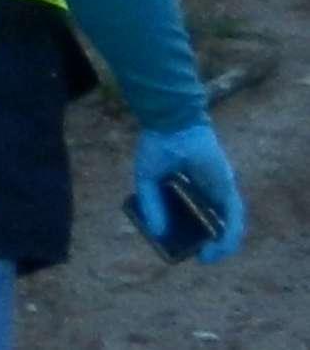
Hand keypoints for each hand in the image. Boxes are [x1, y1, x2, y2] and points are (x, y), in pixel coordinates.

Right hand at [134, 123, 244, 262]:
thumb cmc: (158, 146)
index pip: (195, 214)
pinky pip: (234, 217)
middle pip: (213, 222)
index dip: (190, 231)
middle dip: (206, 241)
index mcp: (189, 186)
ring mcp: (219, 190)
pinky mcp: (227, 188)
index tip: (179, 244)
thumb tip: (157, 233)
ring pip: (228, 224)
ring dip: (222, 245)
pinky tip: (217, 248)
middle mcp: (207, 190)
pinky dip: (229, 235)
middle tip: (194, 254)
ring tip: (206, 257)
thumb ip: (151, 205)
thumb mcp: (147, 180)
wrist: (170, 124)